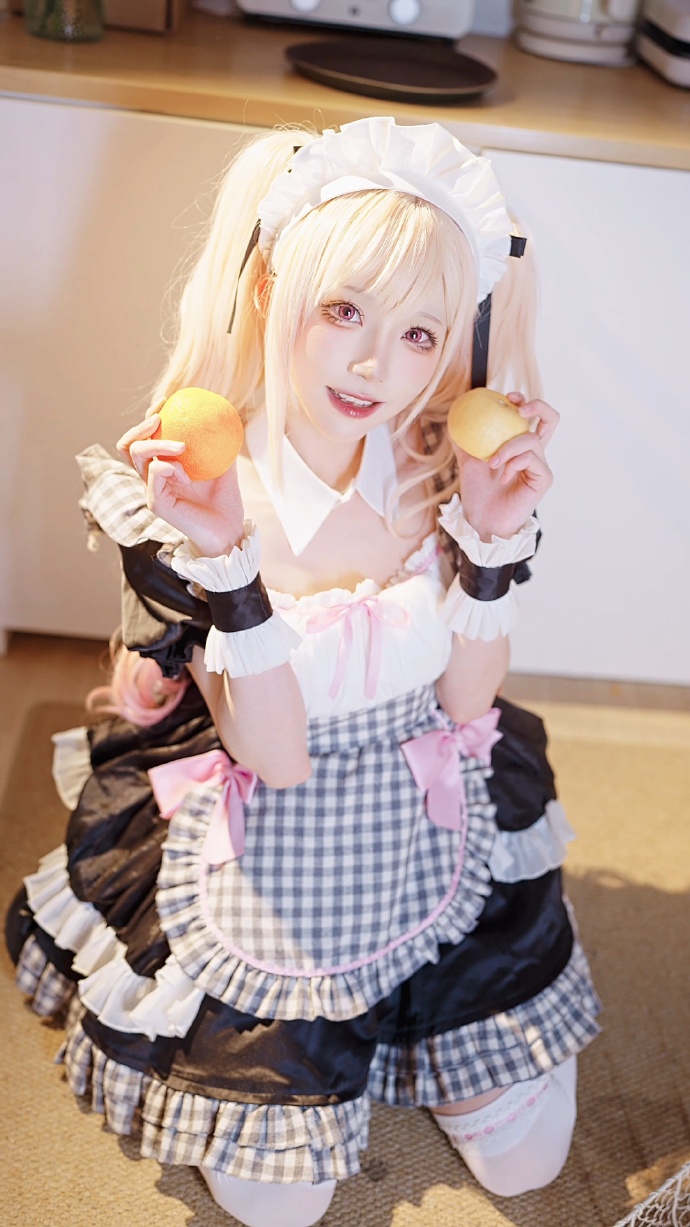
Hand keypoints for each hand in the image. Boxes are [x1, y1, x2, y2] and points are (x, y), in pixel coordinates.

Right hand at [116, 408, 244, 555]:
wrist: (229, 528)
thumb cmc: (225, 499)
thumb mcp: (224, 462)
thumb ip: (219, 440)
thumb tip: (223, 411)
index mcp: (164, 464)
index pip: (145, 436)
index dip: (150, 415)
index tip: (168, 400)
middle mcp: (153, 476)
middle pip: (129, 444)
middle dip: (140, 426)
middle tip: (160, 418)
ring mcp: (152, 489)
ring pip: (136, 456)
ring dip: (157, 445)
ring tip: (181, 446)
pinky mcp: (156, 503)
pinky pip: (152, 477)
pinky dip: (166, 468)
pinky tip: (183, 471)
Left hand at [454, 394, 558, 540]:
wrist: (481, 520)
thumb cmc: (477, 494)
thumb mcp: (468, 462)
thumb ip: (465, 440)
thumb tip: (453, 416)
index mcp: (520, 446)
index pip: (530, 416)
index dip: (523, 401)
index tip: (506, 398)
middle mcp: (534, 453)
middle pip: (550, 419)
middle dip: (538, 406)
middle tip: (518, 408)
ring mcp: (540, 466)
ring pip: (532, 439)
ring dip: (508, 447)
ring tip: (491, 463)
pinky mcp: (543, 479)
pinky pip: (532, 459)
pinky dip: (513, 463)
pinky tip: (502, 476)